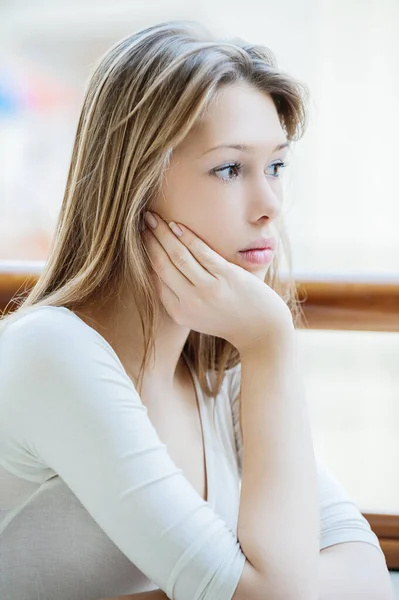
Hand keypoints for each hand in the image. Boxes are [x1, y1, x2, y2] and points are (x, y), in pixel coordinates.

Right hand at [142, 212, 292, 352]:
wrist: (262, 331)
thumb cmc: (230, 319)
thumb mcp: (198, 316)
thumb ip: (181, 297)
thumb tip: (160, 270)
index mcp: (179, 312)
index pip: (156, 278)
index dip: (146, 254)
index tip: (141, 237)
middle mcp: (190, 302)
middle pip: (162, 264)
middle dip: (149, 239)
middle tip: (142, 221)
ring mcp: (208, 289)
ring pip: (178, 255)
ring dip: (162, 233)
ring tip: (153, 217)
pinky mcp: (226, 276)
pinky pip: (201, 252)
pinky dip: (186, 236)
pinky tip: (175, 225)